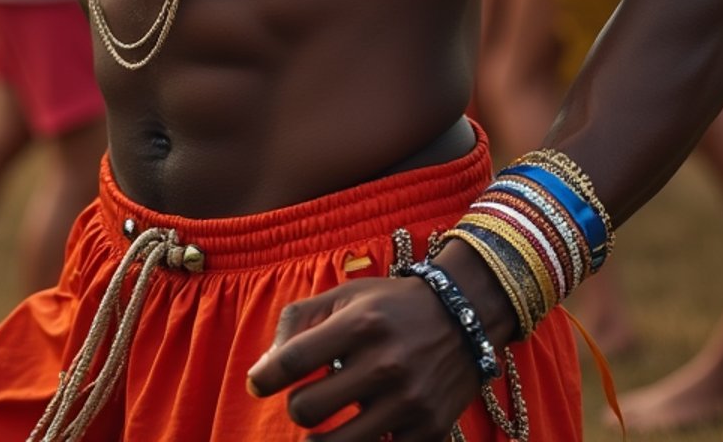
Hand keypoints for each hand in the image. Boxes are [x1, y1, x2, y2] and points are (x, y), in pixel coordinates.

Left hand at [246, 275, 479, 440]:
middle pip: (306, 408)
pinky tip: (361, 428)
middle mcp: (385, 363)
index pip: (293, 360)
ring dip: (319, 439)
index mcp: (361, 323)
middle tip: (307, 399)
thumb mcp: (346, 296)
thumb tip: (262, 370)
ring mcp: (408, 402)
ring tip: (322, 429)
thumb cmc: (391, 305)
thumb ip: (298, 322)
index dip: (264, 377)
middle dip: (297, 406)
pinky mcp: (427, 432)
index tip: (258, 383)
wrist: (464, 315)